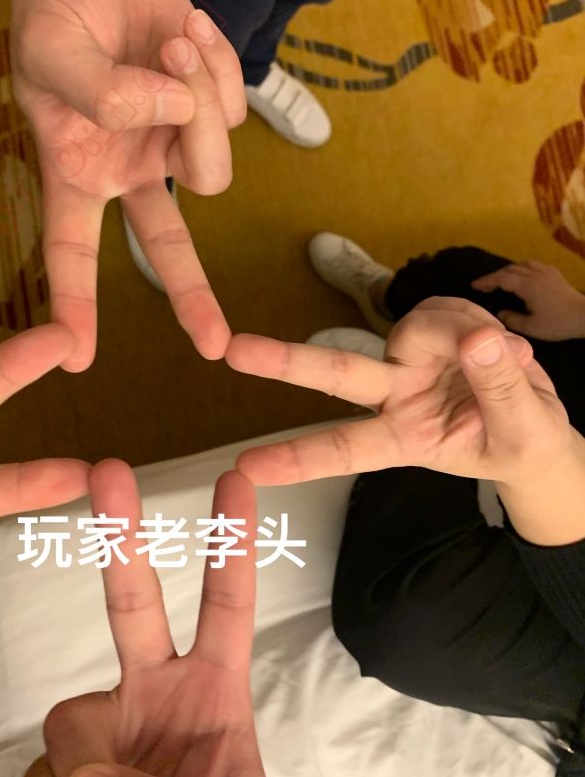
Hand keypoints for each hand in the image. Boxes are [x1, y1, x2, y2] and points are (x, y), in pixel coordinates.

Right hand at [10, 0, 245, 371]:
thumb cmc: (58, 10)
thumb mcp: (54, 53)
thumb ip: (104, 97)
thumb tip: (172, 116)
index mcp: (75, 170)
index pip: (70, 248)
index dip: (74, 300)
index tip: (75, 355)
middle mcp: (127, 172)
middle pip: (165, 246)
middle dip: (191, 294)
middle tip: (215, 345)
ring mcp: (173, 145)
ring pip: (214, 166)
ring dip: (198, 100)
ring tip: (168, 42)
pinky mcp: (210, 112)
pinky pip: (235, 111)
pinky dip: (218, 68)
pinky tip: (187, 32)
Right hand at [17, 461, 267, 776]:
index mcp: (216, 692)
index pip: (228, 604)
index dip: (232, 543)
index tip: (237, 479)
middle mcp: (155, 692)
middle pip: (131, 603)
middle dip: (121, 536)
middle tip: (110, 469)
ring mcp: (107, 729)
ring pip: (67, 722)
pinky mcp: (61, 772)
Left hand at [224, 297, 577, 492]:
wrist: (541, 426)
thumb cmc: (521, 444)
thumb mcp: (522, 434)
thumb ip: (500, 390)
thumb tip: (479, 341)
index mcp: (404, 438)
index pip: (344, 448)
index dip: (297, 457)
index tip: (247, 467)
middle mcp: (395, 395)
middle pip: (336, 374)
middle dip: (286, 362)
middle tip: (234, 352)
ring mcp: (411, 359)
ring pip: (415, 325)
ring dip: (466, 331)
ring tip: (512, 360)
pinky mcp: (433, 329)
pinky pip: (445, 309)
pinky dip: (478, 320)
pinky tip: (504, 344)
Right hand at [471, 260, 584, 340]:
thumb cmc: (558, 323)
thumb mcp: (531, 328)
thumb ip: (512, 319)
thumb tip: (499, 313)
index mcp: (527, 285)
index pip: (501, 278)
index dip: (486, 281)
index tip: (474, 286)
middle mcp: (535, 274)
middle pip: (510, 269)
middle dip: (494, 276)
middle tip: (484, 286)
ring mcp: (546, 272)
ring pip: (522, 264)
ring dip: (508, 271)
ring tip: (501, 280)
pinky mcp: (555, 274)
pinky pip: (534, 265)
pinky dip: (522, 269)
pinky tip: (523, 277)